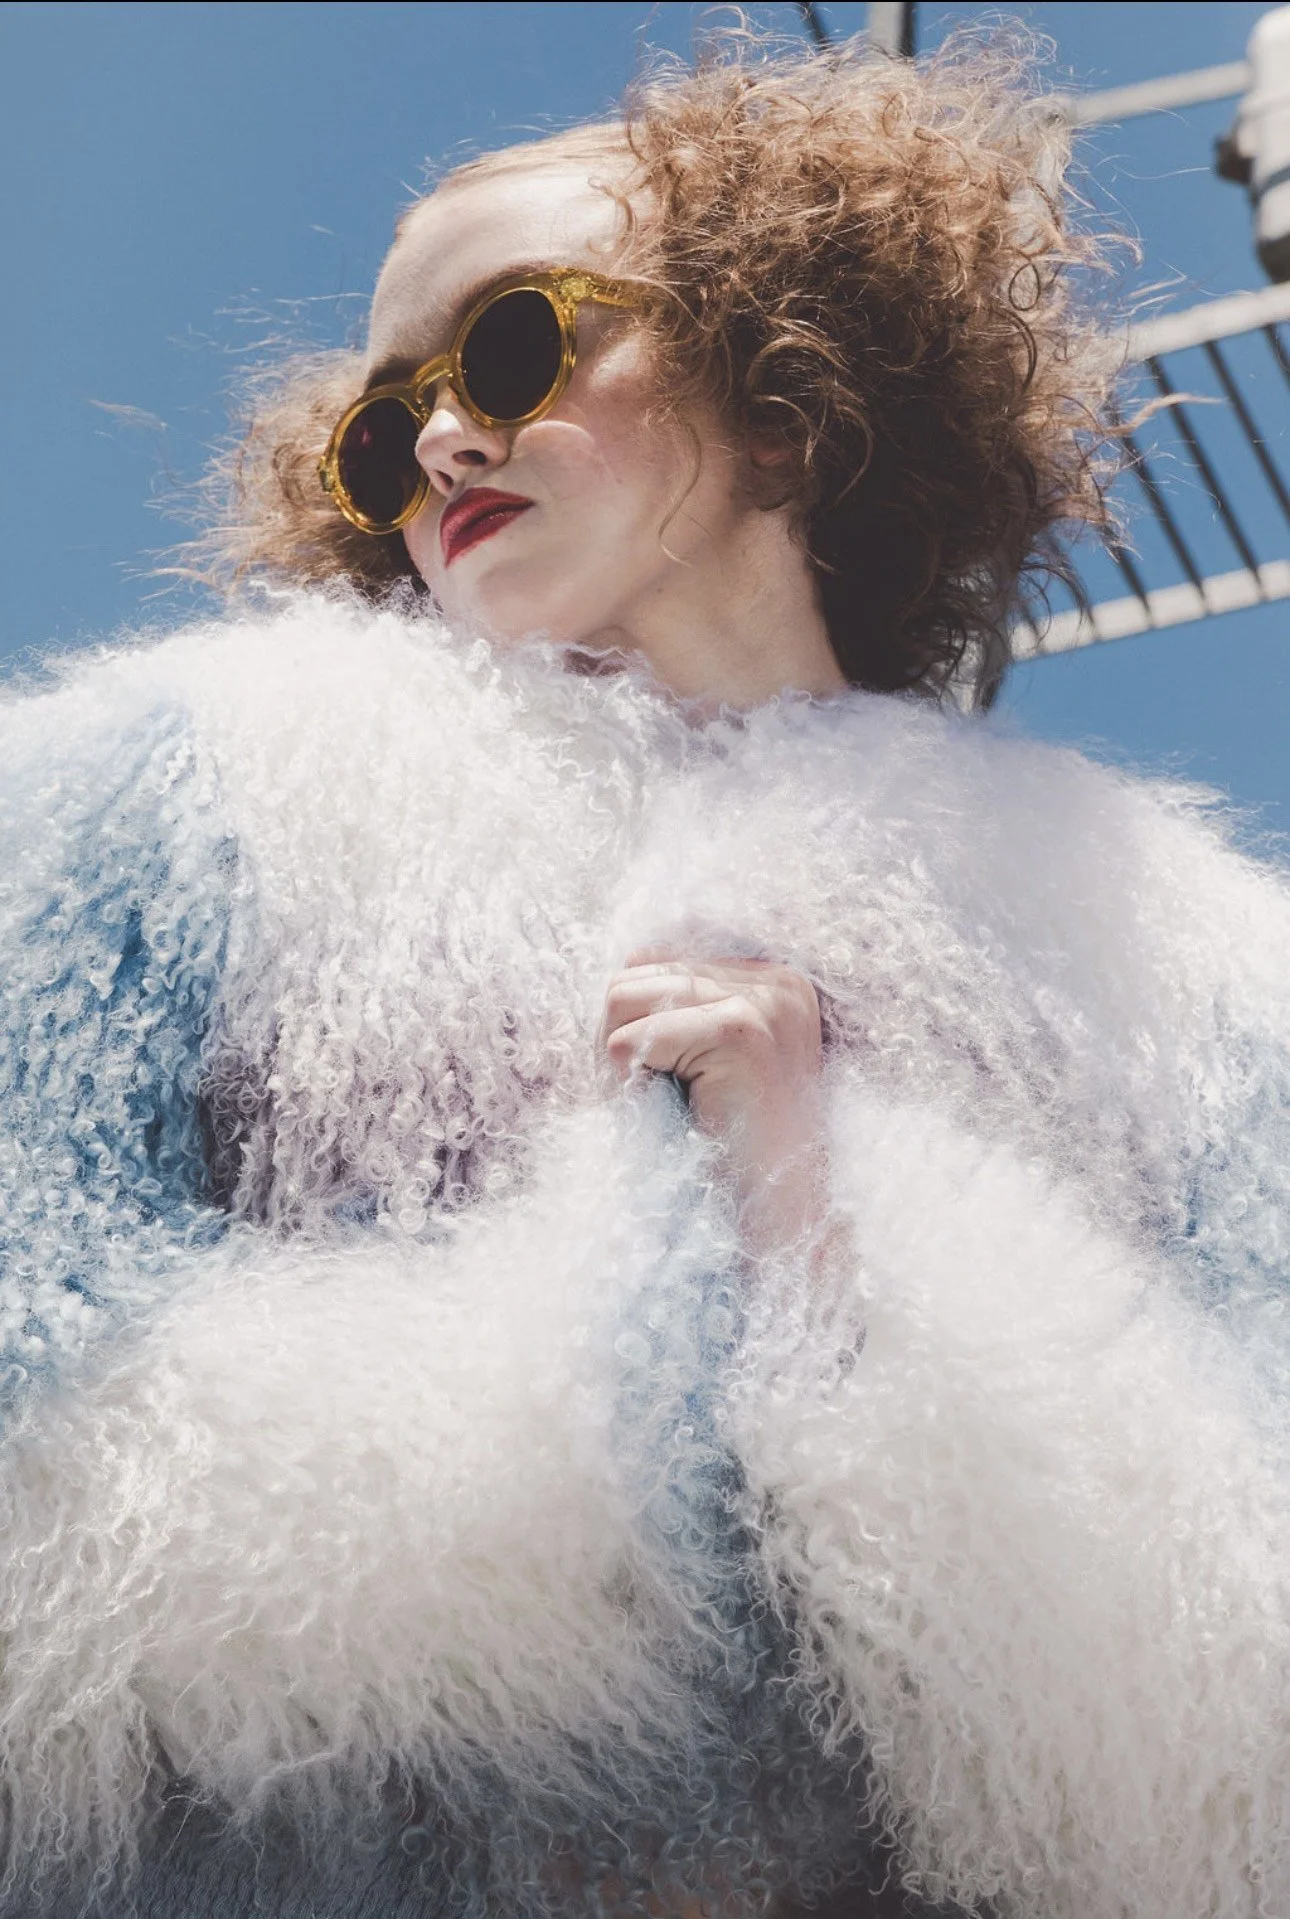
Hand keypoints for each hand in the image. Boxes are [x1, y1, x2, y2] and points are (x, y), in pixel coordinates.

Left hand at [599, 948, 827, 1256]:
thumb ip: (678, 1013)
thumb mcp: (709, 1067)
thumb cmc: (734, 1153)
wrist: (782, 1223)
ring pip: (623, 1000)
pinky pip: (631, 1042)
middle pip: (632, 976)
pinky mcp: (740, 1032)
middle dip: (621, 1041)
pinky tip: (680, 1115)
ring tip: (671, 1106)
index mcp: (771, 982)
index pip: (653, 965)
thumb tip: (624, 965)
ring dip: (624, 1065)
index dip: (634, 1027)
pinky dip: (632, 1086)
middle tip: (659, 1100)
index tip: (667, 1080)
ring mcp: (764, 1002)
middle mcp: (775, 981)